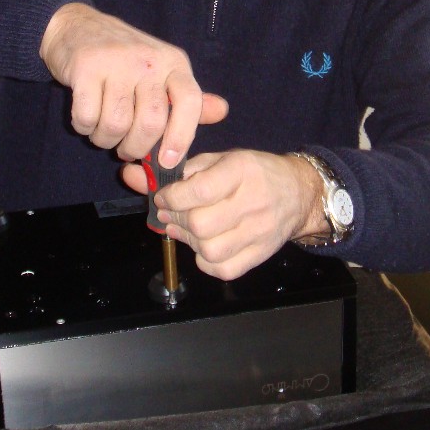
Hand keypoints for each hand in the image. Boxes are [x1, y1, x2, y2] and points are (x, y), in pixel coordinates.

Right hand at [40, 3, 227, 164]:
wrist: (76, 26)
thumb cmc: (123, 58)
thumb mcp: (161, 71)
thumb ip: (187, 97)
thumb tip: (221, 112)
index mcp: (173, 62)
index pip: (190, 101)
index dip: (182, 137)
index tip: (168, 162)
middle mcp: (149, 60)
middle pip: (151, 123)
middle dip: (136, 148)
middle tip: (126, 150)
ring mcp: (116, 62)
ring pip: (117, 124)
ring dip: (106, 140)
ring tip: (103, 134)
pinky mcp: (86, 67)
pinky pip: (87, 117)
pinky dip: (84, 128)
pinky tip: (86, 120)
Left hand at [122, 150, 326, 279]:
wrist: (298, 192)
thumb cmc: (253, 172)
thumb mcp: (220, 159)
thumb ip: (178, 169)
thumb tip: (131, 176)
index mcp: (242, 171)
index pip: (200, 191)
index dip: (172, 197)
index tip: (163, 196)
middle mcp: (253, 202)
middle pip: (201, 224)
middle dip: (176, 218)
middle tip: (172, 211)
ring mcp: (259, 232)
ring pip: (210, 251)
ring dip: (189, 240)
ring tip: (187, 227)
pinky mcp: (261, 255)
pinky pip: (224, 270)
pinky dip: (206, 262)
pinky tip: (205, 244)